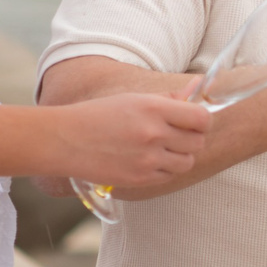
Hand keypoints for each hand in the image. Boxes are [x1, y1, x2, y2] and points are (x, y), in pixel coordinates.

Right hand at [51, 88, 210, 187]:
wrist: (64, 140)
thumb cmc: (99, 115)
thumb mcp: (134, 99)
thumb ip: (170, 98)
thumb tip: (198, 87)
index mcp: (154, 108)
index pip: (202, 119)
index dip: (202, 121)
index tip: (194, 122)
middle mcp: (153, 134)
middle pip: (198, 142)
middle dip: (191, 139)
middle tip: (176, 136)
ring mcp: (147, 159)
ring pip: (187, 162)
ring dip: (180, 156)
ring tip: (162, 149)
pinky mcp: (139, 179)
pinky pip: (169, 177)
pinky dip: (164, 170)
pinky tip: (148, 160)